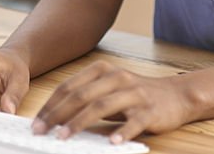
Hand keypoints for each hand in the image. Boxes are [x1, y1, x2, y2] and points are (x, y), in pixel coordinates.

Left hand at [31, 61, 193, 142]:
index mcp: (103, 70)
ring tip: (63, 137)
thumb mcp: (110, 90)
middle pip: (81, 96)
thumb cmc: (135, 96)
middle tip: (42, 130)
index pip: (70, 87)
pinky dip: (121, 133)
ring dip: (79, 122)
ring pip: (102, 106)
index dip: (51, 104)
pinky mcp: (150, 110)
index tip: (37, 121)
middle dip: (58, 114)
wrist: (176, 96)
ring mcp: (134, 94)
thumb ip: (87, 97)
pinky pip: (133, 122)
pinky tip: (111, 143)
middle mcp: (117, 78)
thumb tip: (55, 117)